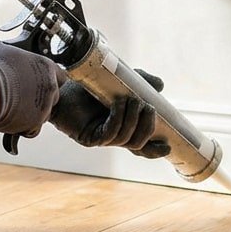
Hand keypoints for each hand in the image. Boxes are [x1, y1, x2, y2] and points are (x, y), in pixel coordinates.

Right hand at [0, 40, 66, 136]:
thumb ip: (5, 49)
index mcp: (46, 67)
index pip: (59, 75)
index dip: (47, 79)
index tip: (37, 82)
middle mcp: (50, 87)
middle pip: (53, 96)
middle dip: (39, 98)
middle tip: (21, 96)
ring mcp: (44, 106)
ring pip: (43, 114)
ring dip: (31, 114)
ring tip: (12, 108)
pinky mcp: (34, 123)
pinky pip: (33, 130)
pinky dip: (23, 128)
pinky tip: (11, 119)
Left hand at [49, 70, 171, 158]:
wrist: (63, 86)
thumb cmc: (90, 85)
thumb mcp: (121, 81)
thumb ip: (141, 82)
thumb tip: (161, 86)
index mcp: (122, 127)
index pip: (141, 145)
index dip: (154, 150)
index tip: (167, 148)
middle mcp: (113, 136)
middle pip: (137, 144)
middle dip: (147, 127)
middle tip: (149, 108)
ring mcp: (101, 139)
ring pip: (125, 139)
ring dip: (132, 120)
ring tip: (132, 101)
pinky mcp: (89, 138)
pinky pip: (109, 134)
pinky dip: (118, 119)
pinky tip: (118, 105)